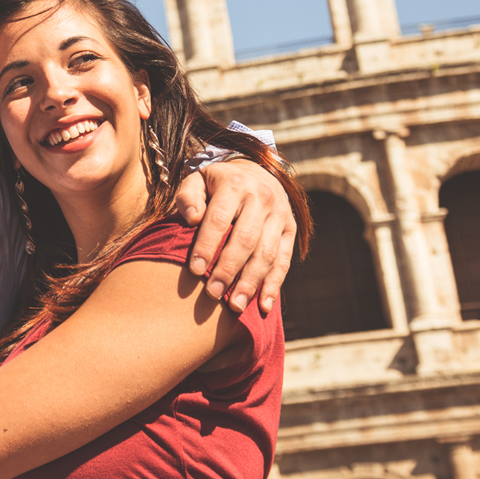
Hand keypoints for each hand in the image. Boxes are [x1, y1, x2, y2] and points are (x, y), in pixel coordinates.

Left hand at [173, 159, 296, 313]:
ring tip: (235, 307)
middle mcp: (262, 198)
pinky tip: (264, 306)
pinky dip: (274, 285)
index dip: (207, 245)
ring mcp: (280, 215)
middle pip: (245, 239)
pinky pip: (284, 261)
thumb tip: (192, 218)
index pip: (219, 219)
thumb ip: (188, 196)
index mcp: (236, 184)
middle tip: (212, 293)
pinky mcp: (290, 230)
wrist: (256, 172)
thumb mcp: (198, 180)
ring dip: (251, 283)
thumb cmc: (216, 184)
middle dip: (228, 269)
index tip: (194, 270)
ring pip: (266, 254)